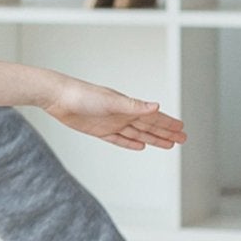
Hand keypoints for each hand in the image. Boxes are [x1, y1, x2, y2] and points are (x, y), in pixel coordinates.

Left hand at [44, 75, 185, 150]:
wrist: (57, 97)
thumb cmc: (82, 94)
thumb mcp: (111, 101)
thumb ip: (134, 105)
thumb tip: (156, 106)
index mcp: (127, 106)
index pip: (153, 116)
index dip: (168, 123)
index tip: (183, 128)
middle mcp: (121, 115)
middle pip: (149, 127)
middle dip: (166, 133)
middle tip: (183, 138)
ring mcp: (111, 123)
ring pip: (138, 134)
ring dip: (153, 139)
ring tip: (168, 144)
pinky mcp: (99, 131)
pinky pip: (120, 139)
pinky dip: (131, 143)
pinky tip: (141, 146)